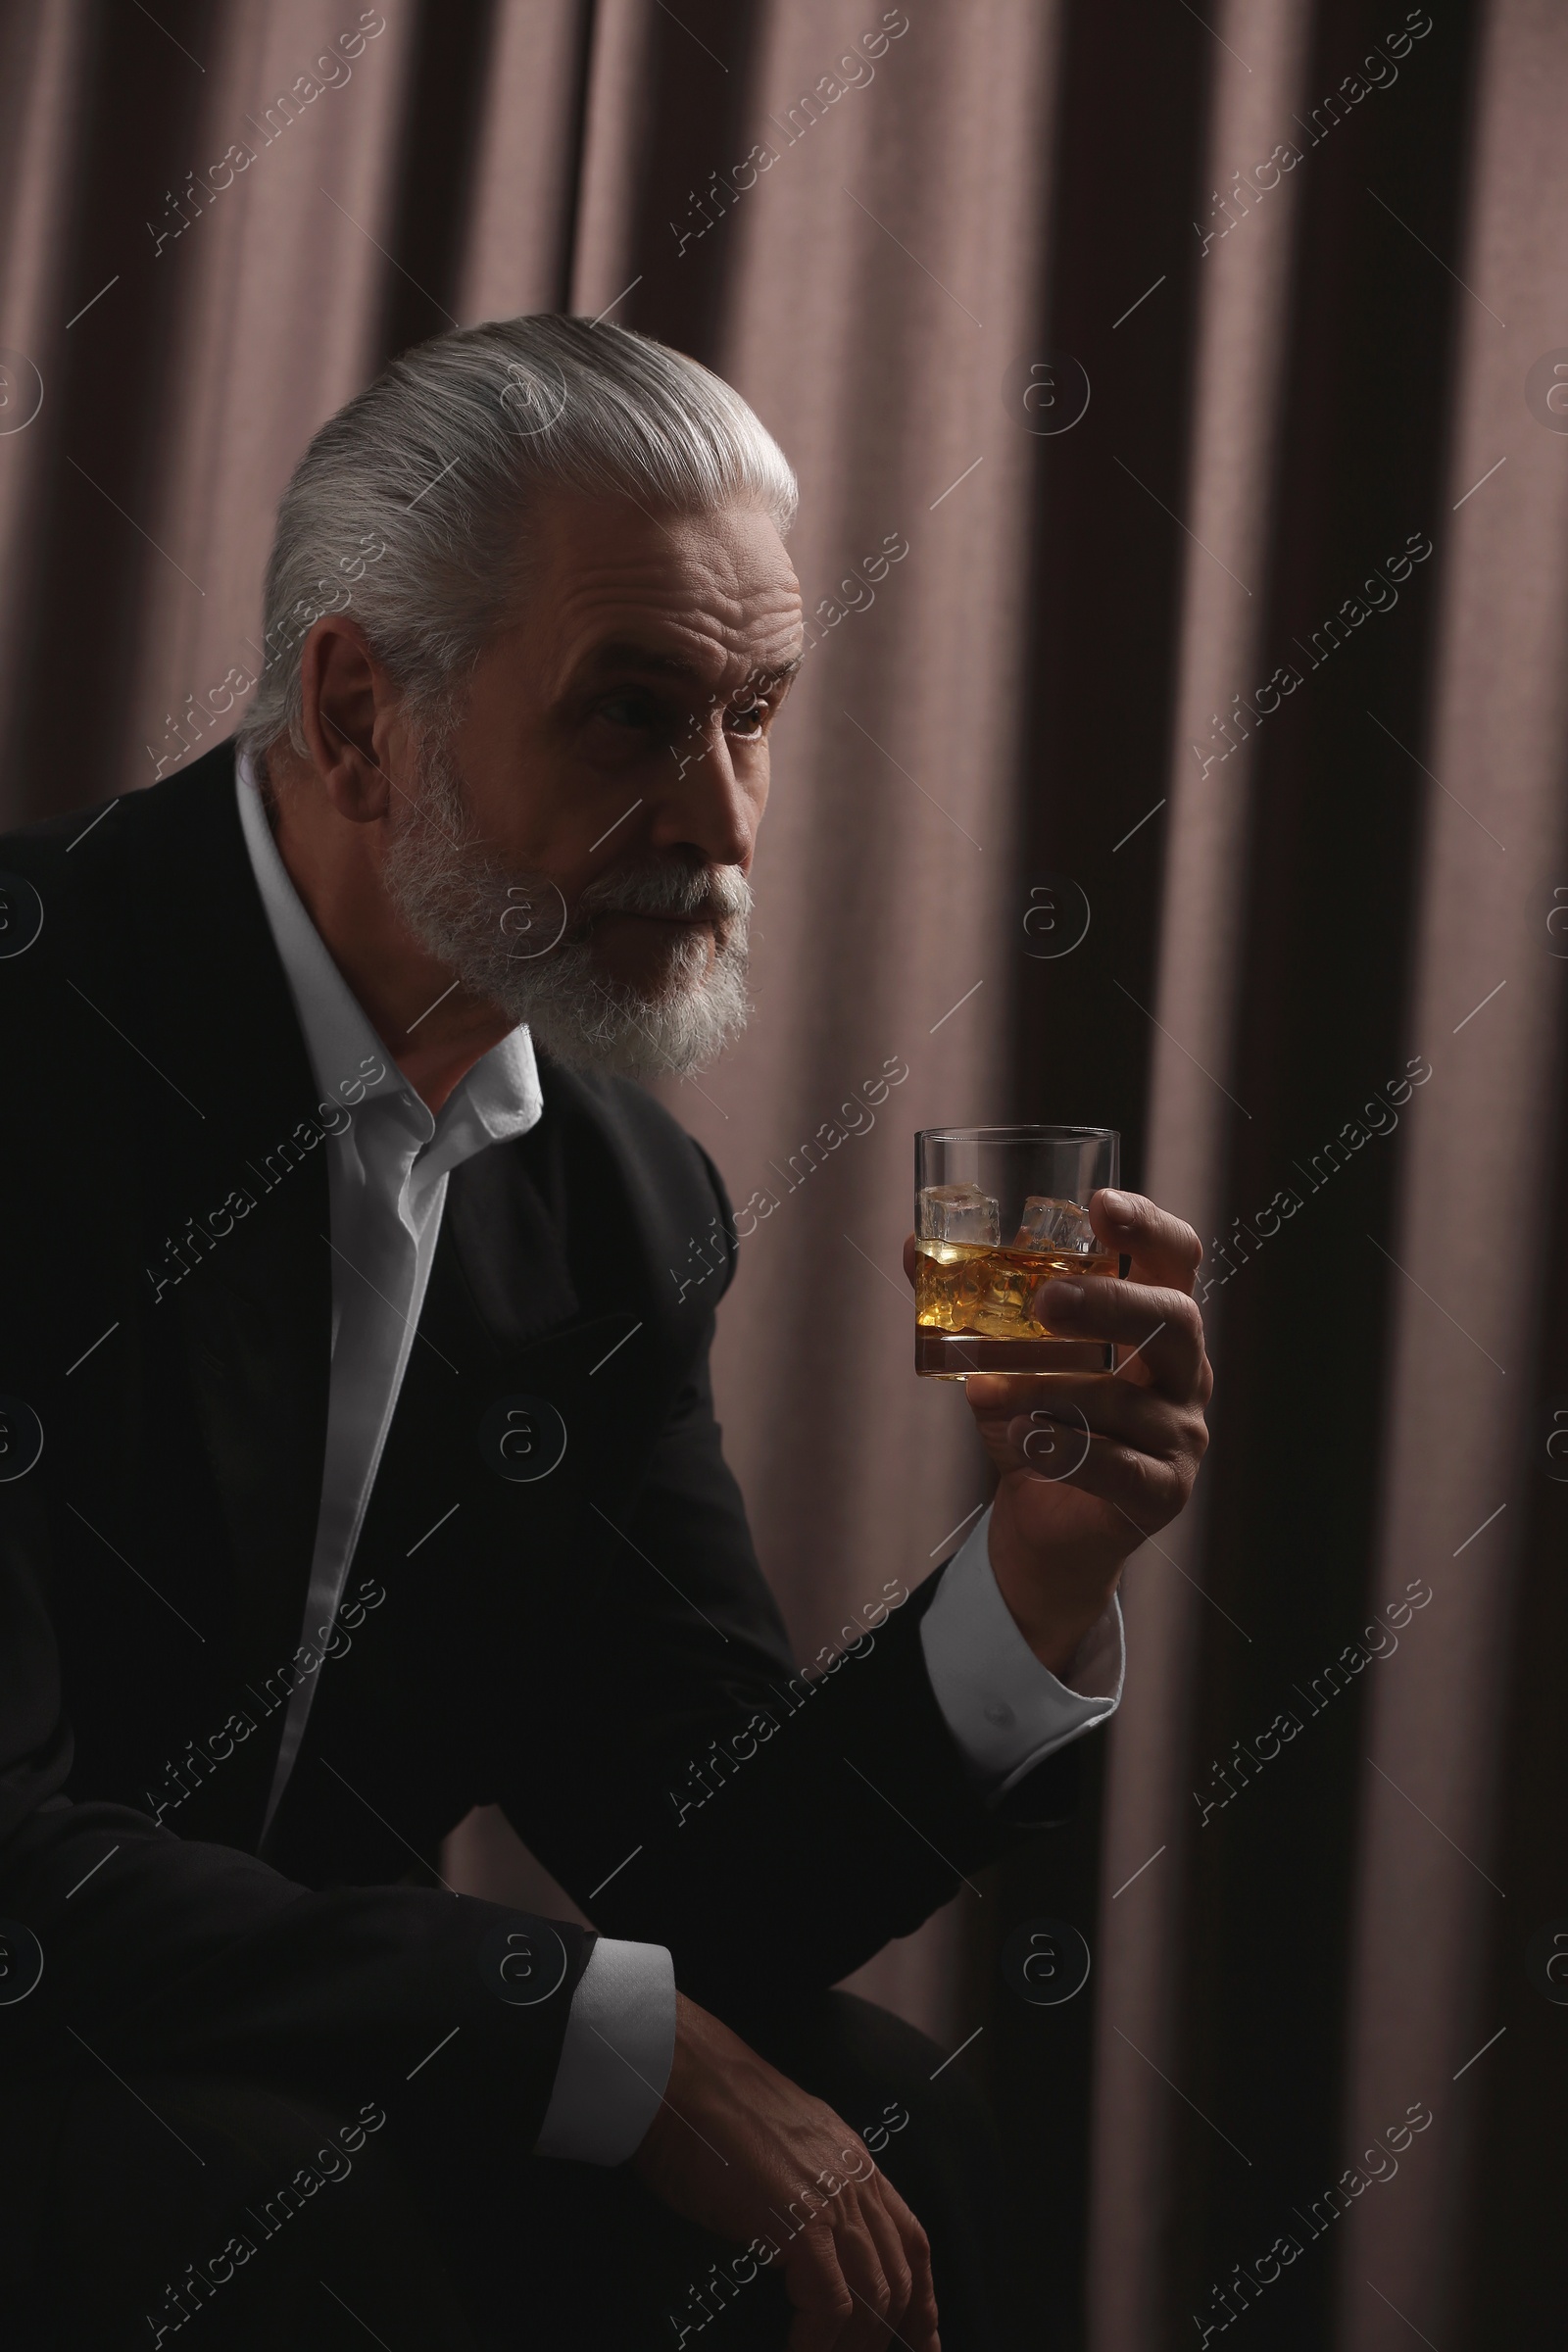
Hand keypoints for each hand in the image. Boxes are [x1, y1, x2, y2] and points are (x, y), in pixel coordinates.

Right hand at [631, 1992, 939, 2349]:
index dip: (924, 2298)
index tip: (924, 2341)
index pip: (911, 2238)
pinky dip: (817, 2344)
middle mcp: (854, 2180)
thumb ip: (806, 2176)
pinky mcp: (801, 2224)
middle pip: (900, 2277)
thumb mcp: (779, 2139)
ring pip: (874, 2299)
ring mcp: (831, 2202)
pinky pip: (830, 2307)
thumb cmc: (707, 2107)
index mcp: (852, 2159)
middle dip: (888, 2336)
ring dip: (853, 2346)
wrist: (680, 2075)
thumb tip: (800, 2224)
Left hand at [903, 1187, 1210, 1674]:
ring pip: (1123, 1398)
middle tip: (1045, 1301)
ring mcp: (1181, 1435)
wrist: (1045, 1532)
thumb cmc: (1038, 1429)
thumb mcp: (1003, 1360)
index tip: (1099, 1206)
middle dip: (1108, 1303)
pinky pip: (1117, 1465)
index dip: (1148, 1226)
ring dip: (1046, 1389)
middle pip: (1175, 1319)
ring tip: (989, 1390)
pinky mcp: (1161, 1492)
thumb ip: (971, 1307)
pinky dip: (1063, 1448)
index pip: (1176, 1258)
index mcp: (1156, 1325)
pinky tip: (1024, 1440)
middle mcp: (1185, 1374)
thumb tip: (912, 1248)